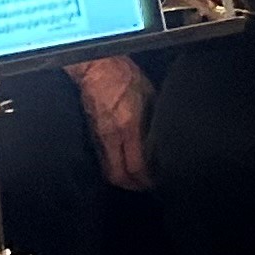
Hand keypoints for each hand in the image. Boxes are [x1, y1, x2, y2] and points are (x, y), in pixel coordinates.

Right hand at [74, 55, 153, 189]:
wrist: (96, 68)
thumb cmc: (126, 77)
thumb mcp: (149, 95)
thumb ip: (153, 119)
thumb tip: (162, 139)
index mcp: (128, 125)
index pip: (135, 166)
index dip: (146, 180)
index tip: (157, 181)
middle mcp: (112, 135)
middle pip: (119, 176)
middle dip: (134, 186)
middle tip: (147, 186)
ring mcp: (100, 137)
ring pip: (109, 170)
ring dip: (124, 178)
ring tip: (138, 179)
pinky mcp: (93, 135)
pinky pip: (104, 159)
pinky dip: (115, 166)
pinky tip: (125, 163)